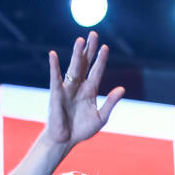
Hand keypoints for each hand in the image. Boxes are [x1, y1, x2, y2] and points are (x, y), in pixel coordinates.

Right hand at [44, 32, 123, 148]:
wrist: (65, 140)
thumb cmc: (81, 130)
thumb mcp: (101, 117)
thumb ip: (110, 102)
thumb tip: (122, 89)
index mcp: (90, 91)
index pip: (96, 71)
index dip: (101, 60)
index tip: (105, 47)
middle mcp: (78, 86)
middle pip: (84, 64)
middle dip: (89, 49)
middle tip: (93, 34)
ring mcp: (67, 88)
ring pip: (73, 67)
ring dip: (76, 54)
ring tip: (80, 40)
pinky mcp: (56, 94)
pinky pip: (55, 77)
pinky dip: (54, 66)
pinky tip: (52, 54)